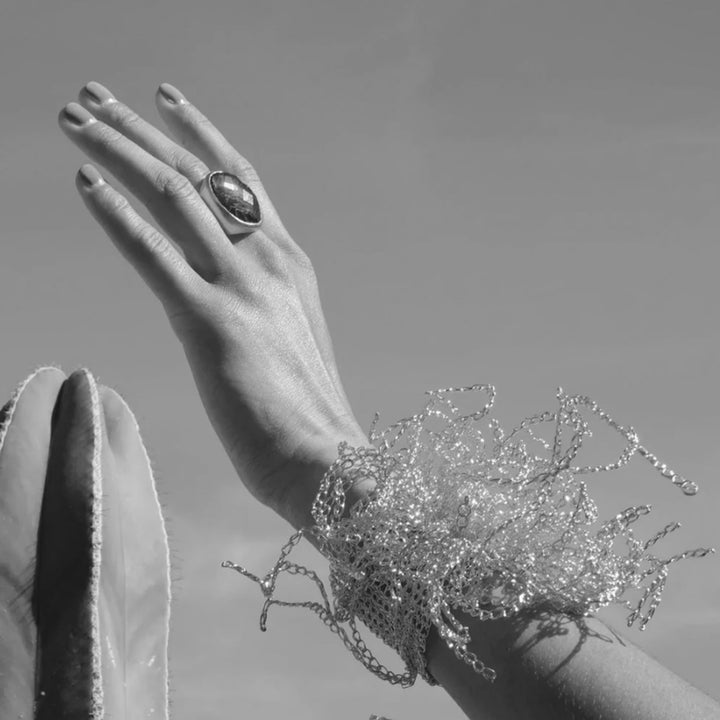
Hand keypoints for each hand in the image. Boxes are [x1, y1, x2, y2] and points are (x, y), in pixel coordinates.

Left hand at [58, 82, 369, 527]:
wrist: (325, 458)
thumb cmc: (306, 410)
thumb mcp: (289, 336)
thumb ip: (261, 301)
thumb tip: (221, 292)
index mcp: (290, 262)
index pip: (240, 178)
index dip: (199, 134)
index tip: (165, 101)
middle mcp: (268, 260)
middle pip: (198, 173)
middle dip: (141, 128)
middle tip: (94, 97)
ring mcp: (242, 287)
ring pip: (174, 196)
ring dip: (118, 150)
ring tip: (75, 120)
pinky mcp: (210, 323)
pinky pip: (153, 254)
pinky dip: (116, 215)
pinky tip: (85, 183)